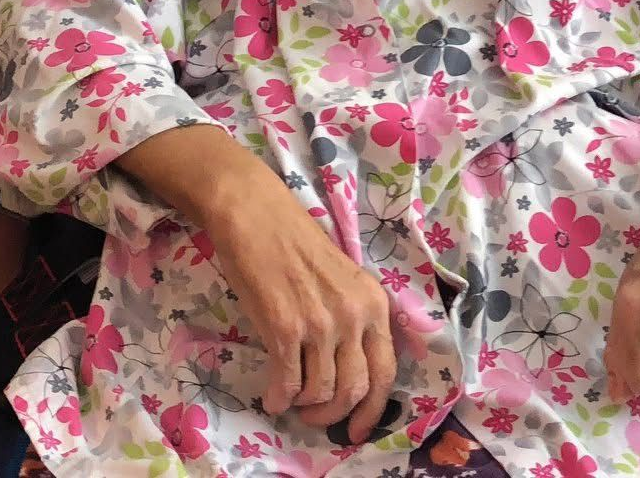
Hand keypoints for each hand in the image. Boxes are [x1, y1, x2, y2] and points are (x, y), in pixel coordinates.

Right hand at [204, 172, 394, 441]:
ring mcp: (320, 323)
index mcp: (373, 302)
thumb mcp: (341, 277)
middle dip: (333, 414)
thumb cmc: (292, 237)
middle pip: (355, 389)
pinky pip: (288, 381)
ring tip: (290, 399)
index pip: (386, 372)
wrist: (253, 211)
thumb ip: (351, 317)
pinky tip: (271, 396)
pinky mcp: (285, 327)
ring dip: (304, 405)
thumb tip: (347, 367)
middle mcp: (354, 316)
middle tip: (314, 416)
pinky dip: (279, 397)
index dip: (372, 410)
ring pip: (321, 391)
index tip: (357, 429)